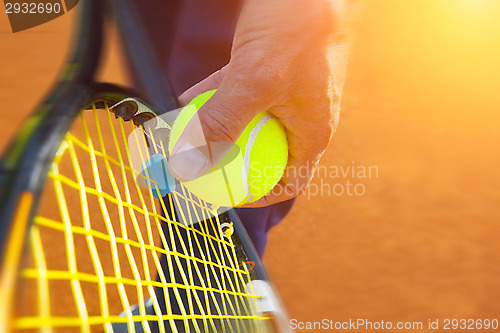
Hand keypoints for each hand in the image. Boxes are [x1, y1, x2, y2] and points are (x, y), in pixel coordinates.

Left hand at [169, 0, 349, 206]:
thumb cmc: (299, 31)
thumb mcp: (254, 83)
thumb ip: (221, 124)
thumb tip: (189, 164)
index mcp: (311, 133)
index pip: (286, 182)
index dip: (254, 195)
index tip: (220, 193)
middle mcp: (300, 118)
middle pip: (260, 154)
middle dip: (226, 162)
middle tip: (194, 165)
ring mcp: (284, 95)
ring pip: (245, 123)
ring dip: (215, 128)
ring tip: (182, 135)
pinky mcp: (270, 72)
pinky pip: (239, 93)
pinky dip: (215, 98)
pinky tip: (188, 99)